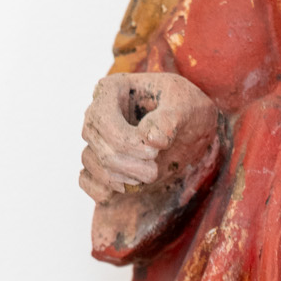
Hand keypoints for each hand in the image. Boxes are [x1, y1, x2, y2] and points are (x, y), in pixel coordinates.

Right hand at [79, 73, 218, 202]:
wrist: (193, 130)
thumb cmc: (187, 108)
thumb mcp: (188, 105)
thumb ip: (170, 119)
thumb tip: (150, 138)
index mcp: (112, 90)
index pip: (101, 119)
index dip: (125, 142)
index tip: (154, 152)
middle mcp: (98, 113)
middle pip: (97, 145)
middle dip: (128, 164)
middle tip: (155, 169)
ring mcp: (97, 139)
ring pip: (91, 164)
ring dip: (121, 179)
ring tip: (150, 176)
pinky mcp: (102, 163)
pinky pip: (86, 181)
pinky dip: (103, 191)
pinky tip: (128, 188)